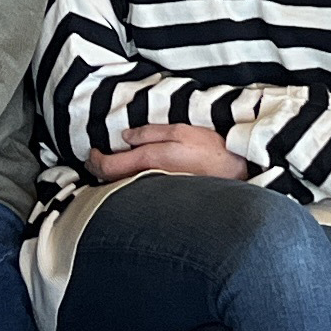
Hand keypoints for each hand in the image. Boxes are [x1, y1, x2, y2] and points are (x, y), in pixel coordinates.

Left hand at [89, 121, 250, 182]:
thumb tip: (125, 137)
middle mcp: (148, 181)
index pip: (106, 166)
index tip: (93, 151)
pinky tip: (135, 177)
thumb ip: (149, 133)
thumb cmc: (211, 152)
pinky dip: (130, 185)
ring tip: (113, 166)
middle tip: (97, 158)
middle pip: (111, 181)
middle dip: (101, 170)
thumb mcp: (179, 131)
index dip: (94, 159)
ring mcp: (156, 193)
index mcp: (148, 161)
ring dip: (115, 178)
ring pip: (124, 189)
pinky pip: (139, 193)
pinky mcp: (165, 200)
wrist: (237, 176)